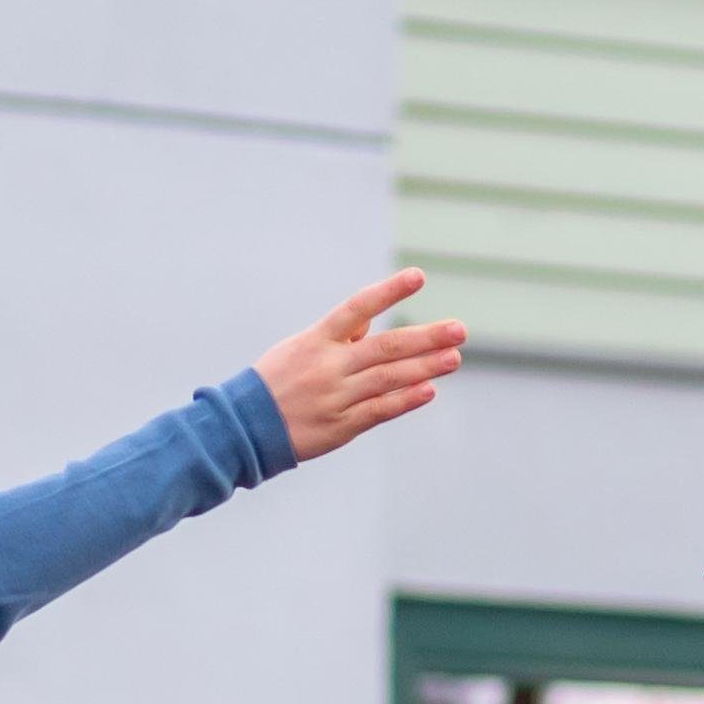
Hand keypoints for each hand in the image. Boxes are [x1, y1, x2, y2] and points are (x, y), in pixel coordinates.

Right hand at [253, 268, 466, 460]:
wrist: (244, 427)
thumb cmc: (276, 382)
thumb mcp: (298, 348)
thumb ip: (337, 336)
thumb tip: (368, 321)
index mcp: (317, 340)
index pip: (357, 307)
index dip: (389, 292)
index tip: (419, 276)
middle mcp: (329, 365)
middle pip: (385, 347)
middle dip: (425, 337)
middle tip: (459, 330)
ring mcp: (336, 396)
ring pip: (388, 378)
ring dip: (425, 367)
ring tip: (454, 357)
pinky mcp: (341, 426)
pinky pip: (379, 410)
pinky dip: (405, 400)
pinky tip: (429, 390)